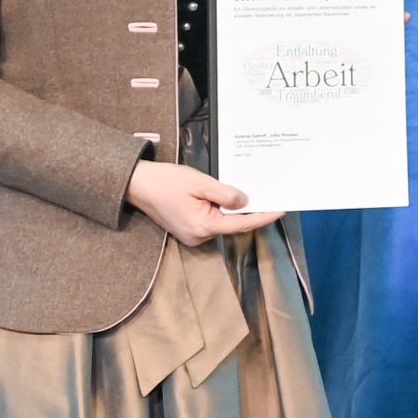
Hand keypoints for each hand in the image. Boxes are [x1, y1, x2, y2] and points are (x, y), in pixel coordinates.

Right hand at [125, 160, 279, 245]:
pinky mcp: (188, 231)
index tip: (281, 210)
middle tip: (267, 195)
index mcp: (203, 226)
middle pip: (232, 224)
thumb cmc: (165, 181)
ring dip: (231, 210)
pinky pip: (211, 221)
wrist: (137, 185)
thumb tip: (245, 202)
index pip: (242, 224)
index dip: (263, 216)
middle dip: (248, 211)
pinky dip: (219, 211)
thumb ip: (225, 194)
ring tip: (243, 193)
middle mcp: (199, 236)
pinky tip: (223, 198)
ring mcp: (192, 236)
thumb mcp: (200, 183)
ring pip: (222, 223)